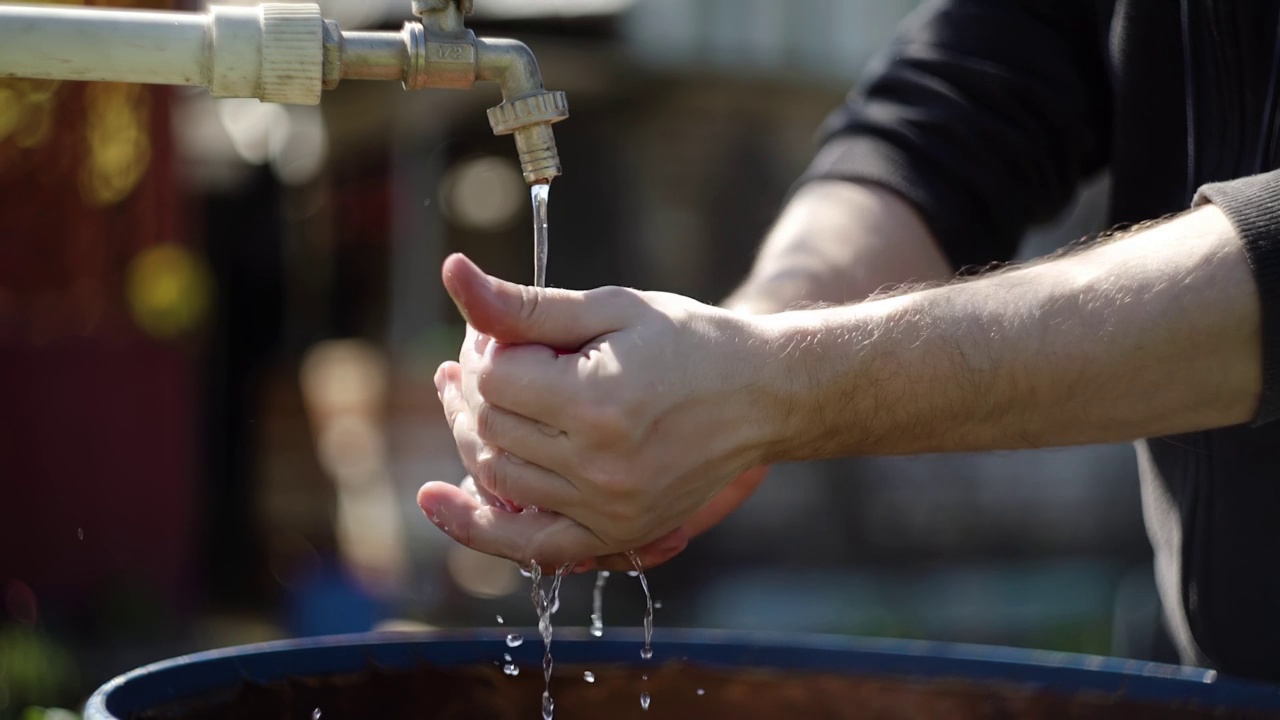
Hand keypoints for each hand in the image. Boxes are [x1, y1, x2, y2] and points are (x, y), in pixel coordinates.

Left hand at [417, 254, 782, 565]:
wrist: (763, 395)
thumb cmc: (690, 342)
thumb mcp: (611, 309)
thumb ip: (525, 306)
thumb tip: (453, 274)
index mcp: (597, 402)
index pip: (493, 379)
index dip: (483, 350)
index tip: (501, 332)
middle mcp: (599, 465)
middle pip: (490, 428)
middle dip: (474, 389)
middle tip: (481, 360)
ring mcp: (608, 509)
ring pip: (498, 476)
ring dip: (474, 436)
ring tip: (475, 401)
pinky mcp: (618, 534)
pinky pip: (531, 547)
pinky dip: (478, 528)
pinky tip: (436, 499)